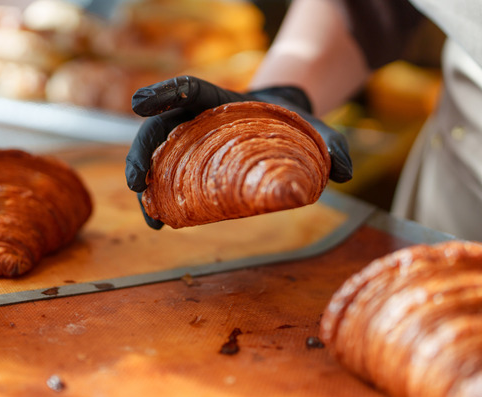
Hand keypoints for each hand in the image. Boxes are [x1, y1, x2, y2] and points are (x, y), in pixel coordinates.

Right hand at [125, 76, 351, 228]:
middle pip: (159, 128)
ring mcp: (188, 140)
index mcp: (220, 99)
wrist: (282, 131)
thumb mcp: (315, 132)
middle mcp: (196, 118)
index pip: (188, 88)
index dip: (163, 92)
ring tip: (149, 216)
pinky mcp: (188, 163)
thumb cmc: (292, 127)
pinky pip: (164, 177)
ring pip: (154, 155)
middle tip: (136, 184)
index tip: (138, 104)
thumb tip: (345, 171)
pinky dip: (157, 199)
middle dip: (141, 152)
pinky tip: (158, 222)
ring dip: (143, 182)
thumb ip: (333, 145)